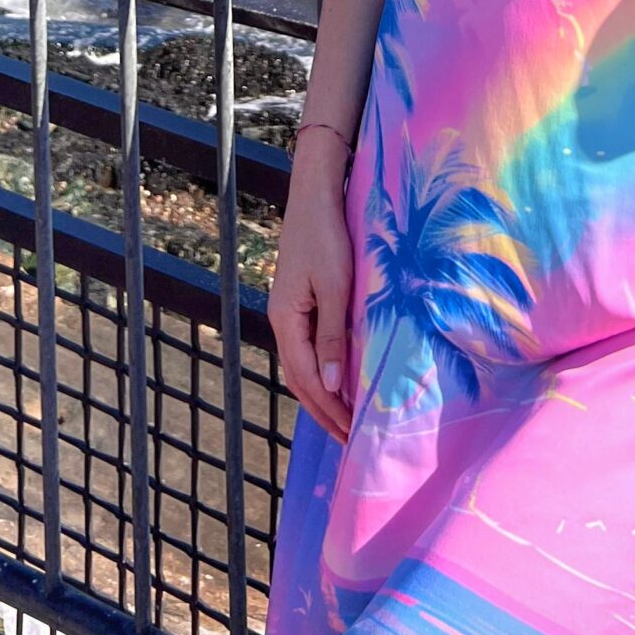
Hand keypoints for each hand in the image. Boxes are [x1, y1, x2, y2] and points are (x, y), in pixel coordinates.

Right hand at [267, 159, 354, 441]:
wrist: (315, 196)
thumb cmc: (327, 237)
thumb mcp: (334, 287)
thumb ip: (332, 337)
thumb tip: (332, 386)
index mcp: (286, 320)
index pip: (307, 378)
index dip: (329, 408)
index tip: (352, 433)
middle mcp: (282, 321)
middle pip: (298, 379)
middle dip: (322, 411)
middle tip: (348, 439)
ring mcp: (288, 312)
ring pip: (300, 366)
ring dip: (320, 394)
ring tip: (343, 418)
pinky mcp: (298, 302)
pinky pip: (306, 349)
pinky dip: (319, 371)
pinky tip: (336, 378)